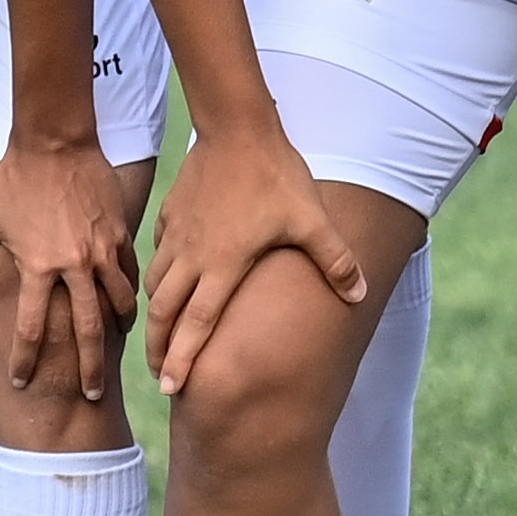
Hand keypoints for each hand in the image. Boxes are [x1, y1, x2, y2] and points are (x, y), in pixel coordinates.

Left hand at [0, 135, 140, 397]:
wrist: (55, 141)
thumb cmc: (12, 178)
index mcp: (37, 267)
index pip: (30, 329)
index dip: (25, 360)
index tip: (21, 382)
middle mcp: (73, 266)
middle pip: (86, 332)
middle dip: (88, 370)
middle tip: (91, 396)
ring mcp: (102, 250)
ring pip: (119, 304)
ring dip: (118, 332)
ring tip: (118, 350)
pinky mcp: (121, 233)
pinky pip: (130, 273)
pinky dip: (130, 294)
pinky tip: (128, 306)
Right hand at [140, 114, 366, 395]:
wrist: (238, 126)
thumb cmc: (276, 175)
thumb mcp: (311, 220)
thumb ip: (334, 260)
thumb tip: (361, 295)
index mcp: (223, 265)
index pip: (196, 324)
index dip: (182, 359)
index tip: (172, 388)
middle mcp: (193, 255)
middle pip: (163, 313)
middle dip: (158, 348)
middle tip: (161, 376)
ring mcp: (177, 233)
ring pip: (155, 284)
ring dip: (155, 314)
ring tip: (160, 334)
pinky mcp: (171, 213)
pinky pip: (158, 252)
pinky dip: (159, 273)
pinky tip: (168, 278)